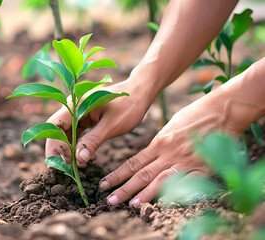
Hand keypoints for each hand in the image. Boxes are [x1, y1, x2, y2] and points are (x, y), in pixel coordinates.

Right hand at [45, 79, 151, 166]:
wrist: (140, 93)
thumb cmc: (128, 106)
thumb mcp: (111, 126)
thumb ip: (93, 141)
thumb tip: (78, 159)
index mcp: (76, 104)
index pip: (55, 126)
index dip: (56, 145)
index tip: (66, 162)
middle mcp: (73, 106)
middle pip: (56, 130)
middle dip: (59, 150)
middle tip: (66, 169)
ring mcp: (78, 111)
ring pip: (64, 133)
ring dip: (69, 150)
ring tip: (79, 165)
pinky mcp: (84, 117)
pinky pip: (74, 133)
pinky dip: (77, 146)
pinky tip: (87, 157)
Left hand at [99, 86, 242, 206]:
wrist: (221, 110)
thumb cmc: (195, 115)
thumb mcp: (170, 127)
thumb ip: (159, 144)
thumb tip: (149, 156)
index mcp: (159, 143)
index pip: (133, 163)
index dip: (118, 175)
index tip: (104, 184)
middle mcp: (169, 154)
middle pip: (143, 174)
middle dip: (125, 188)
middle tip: (110, 200)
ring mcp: (186, 161)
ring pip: (162, 180)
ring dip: (146, 194)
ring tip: (132, 204)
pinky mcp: (204, 167)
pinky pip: (189, 184)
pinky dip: (178, 193)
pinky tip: (166, 202)